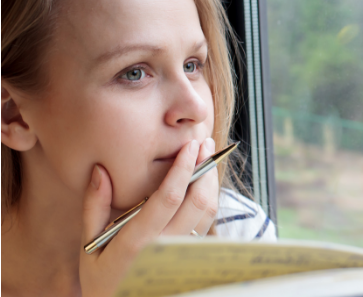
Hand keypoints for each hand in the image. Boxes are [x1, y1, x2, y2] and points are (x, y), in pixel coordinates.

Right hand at [79, 138, 218, 295]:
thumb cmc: (103, 278)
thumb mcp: (89, 245)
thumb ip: (94, 207)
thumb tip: (101, 170)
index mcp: (137, 242)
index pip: (169, 197)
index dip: (184, 168)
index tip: (191, 145)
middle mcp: (166, 248)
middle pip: (199, 202)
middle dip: (205, 168)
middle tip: (205, 143)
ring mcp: (183, 255)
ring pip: (209, 213)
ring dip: (212, 183)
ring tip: (207, 159)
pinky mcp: (194, 258)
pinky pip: (207, 224)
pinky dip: (209, 200)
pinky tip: (204, 185)